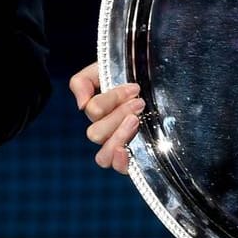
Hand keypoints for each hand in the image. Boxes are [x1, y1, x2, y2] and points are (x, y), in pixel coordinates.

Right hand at [69, 60, 140, 174]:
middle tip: (139, 103)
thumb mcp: (103, 69)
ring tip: (136, 120)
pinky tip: (126, 151)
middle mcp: (106, 130)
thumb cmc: (130, 74)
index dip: (112, 99)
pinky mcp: (136, 155)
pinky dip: (120, 163)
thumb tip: (81, 106)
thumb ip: (82, 82)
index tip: (135, 88)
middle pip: (96, 134)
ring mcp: (119, 144)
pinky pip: (120, 168)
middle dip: (118, 115)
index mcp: (98, 111)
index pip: (94, 111)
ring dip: (118, 137)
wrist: (155, 77)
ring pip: (103, 156)